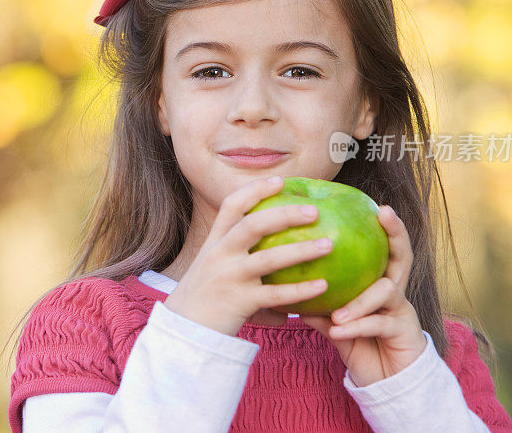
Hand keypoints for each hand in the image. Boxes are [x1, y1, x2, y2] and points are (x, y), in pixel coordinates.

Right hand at [163, 176, 332, 336]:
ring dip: (301, 250)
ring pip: (269, 259)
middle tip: (315, 210)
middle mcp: (220, 254)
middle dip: (285, 214)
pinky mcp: (239, 302)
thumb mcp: (213, 268)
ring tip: (328, 245)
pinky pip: (276, 295)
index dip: (256, 190)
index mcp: (215, 242)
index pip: (232, 205)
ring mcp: (229, 277)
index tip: (280, 180)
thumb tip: (278, 254)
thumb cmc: (205, 299)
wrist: (183, 331)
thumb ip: (239, 257)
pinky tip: (323, 286)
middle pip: (254, 225)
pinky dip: (301, 290)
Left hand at [300, 205, 427, 386]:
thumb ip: (316, 299)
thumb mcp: (333, 318)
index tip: (378, 204)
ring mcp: (402, 310)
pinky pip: (379, 324)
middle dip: (395, 233)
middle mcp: (395, 290)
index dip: (387, 225)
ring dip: (359, 300)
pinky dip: (356, 326)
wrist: (384, 379)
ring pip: (386, 291)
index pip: (385, 247)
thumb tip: (281, 281)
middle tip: (383, 214)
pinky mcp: (404, 333)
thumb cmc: (357, 342)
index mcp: (378, 281)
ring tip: (337, 313)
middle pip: (403, 255)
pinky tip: (336, 331)